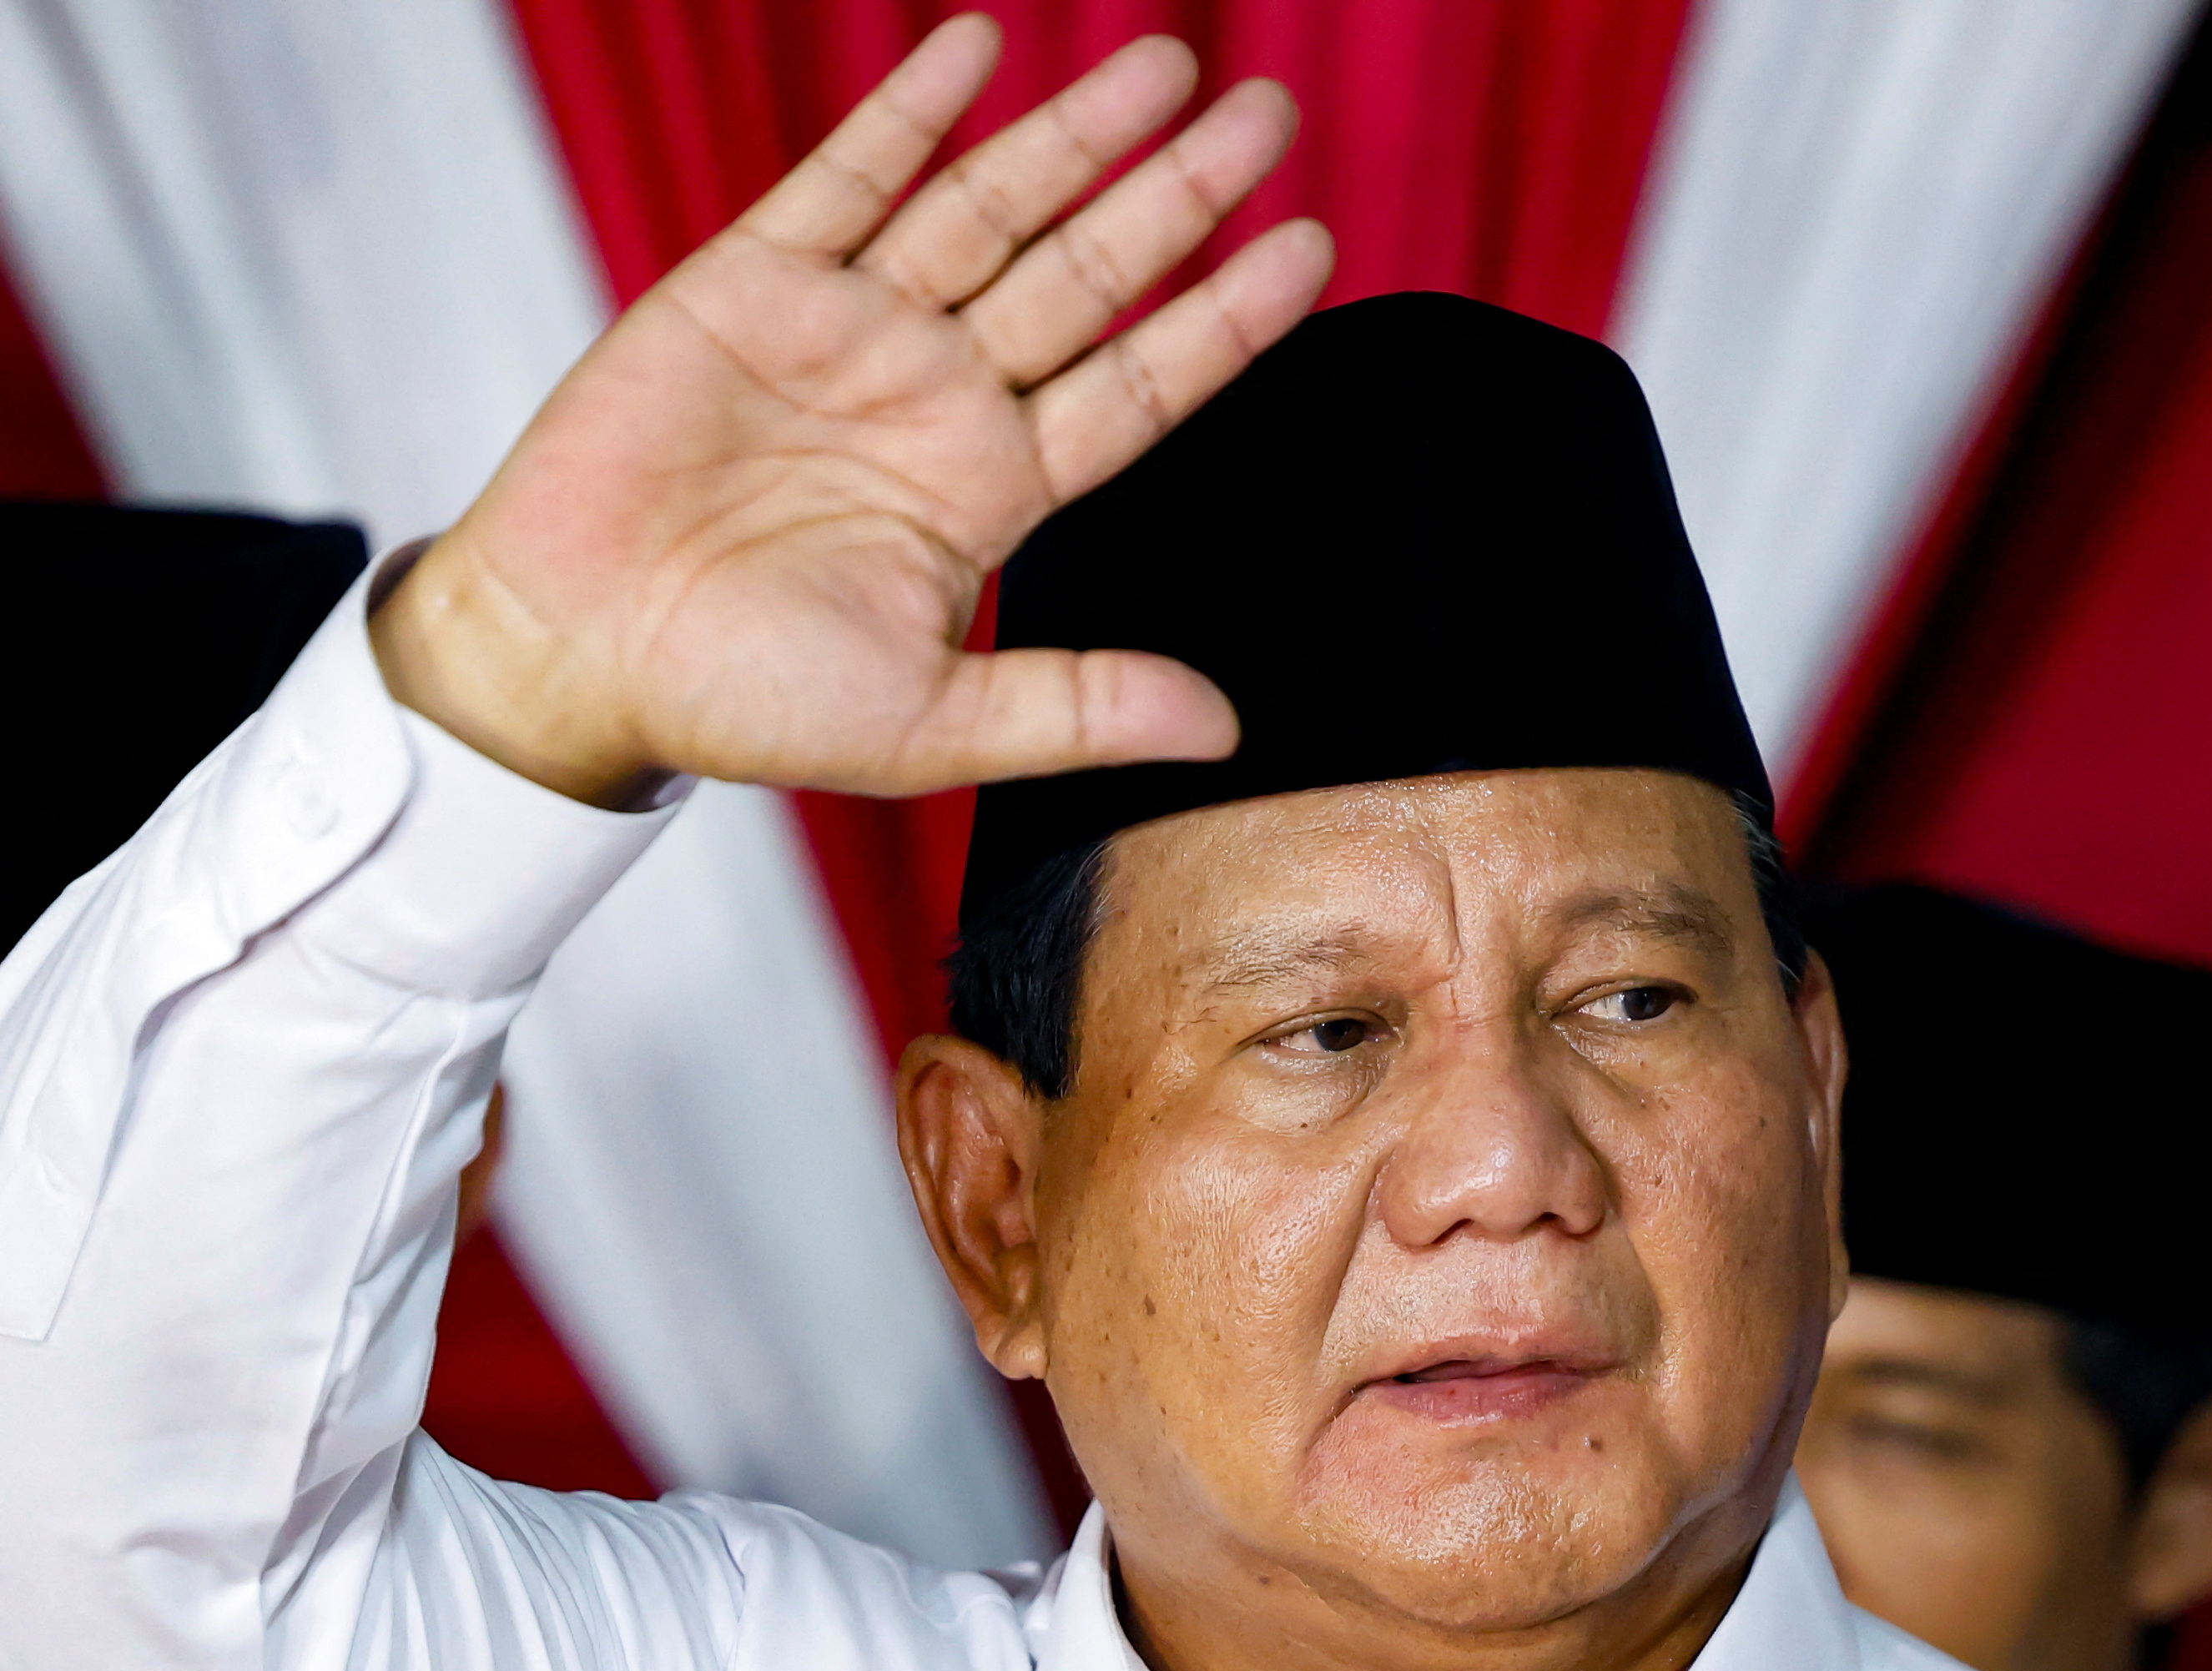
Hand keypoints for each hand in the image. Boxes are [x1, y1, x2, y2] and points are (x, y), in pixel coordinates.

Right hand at [371, 18, 1330, 806]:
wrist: (571, 658)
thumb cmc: (740, 703)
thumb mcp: (930, 724)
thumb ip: (1077, 706)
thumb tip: (1225, 732)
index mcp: (990, 489)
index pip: (1137, 385)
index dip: (1223, 319)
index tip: (1311, 248)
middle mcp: (938, 395)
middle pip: (1086, 273)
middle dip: (1174, 193)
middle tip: (1270, 113)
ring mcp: (850, 331)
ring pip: (988, 210)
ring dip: (1071, 136)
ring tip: (1166, 63)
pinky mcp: (750, 285)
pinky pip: (847, 177)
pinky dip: (910, 114)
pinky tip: (978, 49)